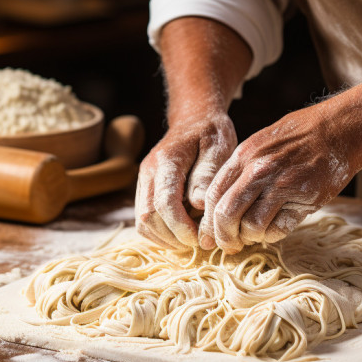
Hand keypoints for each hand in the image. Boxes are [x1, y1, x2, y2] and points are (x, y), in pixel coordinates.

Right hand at [135, 113, 236, 249]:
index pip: (164, 203)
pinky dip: (161, 234)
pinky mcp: (145, 190)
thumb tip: (198, 204)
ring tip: (192, 239)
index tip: (200, 238)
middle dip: (173, 237)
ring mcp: (143, 181)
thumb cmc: (211, 133)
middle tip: (199, 242)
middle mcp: (148, 172)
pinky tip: (182, 233)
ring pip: (142, 223)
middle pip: (149, 217)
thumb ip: (208, 174)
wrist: (194, 119)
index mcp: (166, 161)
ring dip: (166, 239)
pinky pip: (144, 221)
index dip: (180, 227)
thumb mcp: (219, 146)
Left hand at [198, 105, 354, 252]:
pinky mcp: (305, 198)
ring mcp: (283, 184)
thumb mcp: (260, 144)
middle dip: (224, 237)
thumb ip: (239, 171)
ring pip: (253, 226)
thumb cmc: (298, 137)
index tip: (209, 236)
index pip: (213, 195)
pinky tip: (275, 227)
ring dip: (252, 237)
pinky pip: (279, 229)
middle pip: (227, 214)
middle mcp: (259, 170)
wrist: (338, 130)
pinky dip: (273, 235)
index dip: (208, 222)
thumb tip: (217, 207)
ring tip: (257, 234)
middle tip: (229, 246)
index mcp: (244, 155)